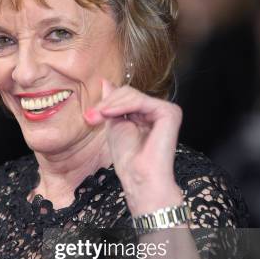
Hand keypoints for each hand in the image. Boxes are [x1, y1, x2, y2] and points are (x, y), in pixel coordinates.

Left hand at [83, 78, 182, 213]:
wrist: (138, 177)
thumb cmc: (128, 158)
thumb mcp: (113, 125)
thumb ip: (111, 104)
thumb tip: (105, 81)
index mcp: (147, 113)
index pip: (125, 96)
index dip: (106, 103)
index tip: (89, 117)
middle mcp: (159, 111)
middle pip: (128, 92)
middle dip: (106, 103)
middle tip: (91, 117)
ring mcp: (166, 111)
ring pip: (132, 94)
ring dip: (110, 105)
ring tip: (98, 117)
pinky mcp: (170, 112)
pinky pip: (140, 100)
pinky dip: (122, 105)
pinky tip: (110, 114)